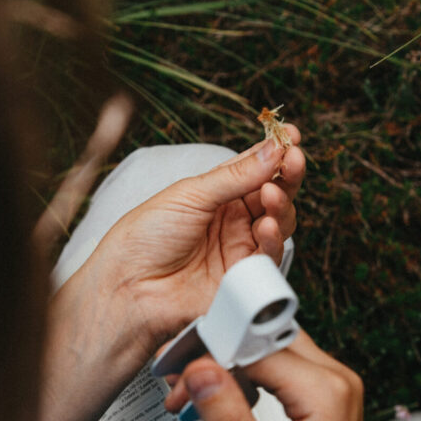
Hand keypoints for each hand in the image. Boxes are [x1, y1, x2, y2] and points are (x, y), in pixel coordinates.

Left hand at [99, 133, 304, 351]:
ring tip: (271, 194)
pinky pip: (269, 257)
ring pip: (279, 223)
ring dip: (281, 205)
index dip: (275, 152)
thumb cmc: (147, 237)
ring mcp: (239, 249)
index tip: (291, 134)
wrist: (128, 285)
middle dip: (287, 175)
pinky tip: (264, 225)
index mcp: (216, 195)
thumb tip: (273, 149)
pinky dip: (273, 239)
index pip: (255, 168)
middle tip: (293, 159)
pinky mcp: (244, 279)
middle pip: (274, 194)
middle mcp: (233, 220)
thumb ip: (235, 176)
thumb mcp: (190, 195)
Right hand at [164, 329, 383, 420]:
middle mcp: (336, 380)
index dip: (209, 353)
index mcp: (327, 392)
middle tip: (177, 377)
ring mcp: (331, 386)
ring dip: (226, 364)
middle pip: (261, 339)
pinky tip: (219, 398)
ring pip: (267, 349)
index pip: (255, 348)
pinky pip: (276, 368)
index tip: (175, 368)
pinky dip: (243, 376)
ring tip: (191, 395)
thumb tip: (200, 371)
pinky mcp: (321, 396)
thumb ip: (228, 419)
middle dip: (215, 353)